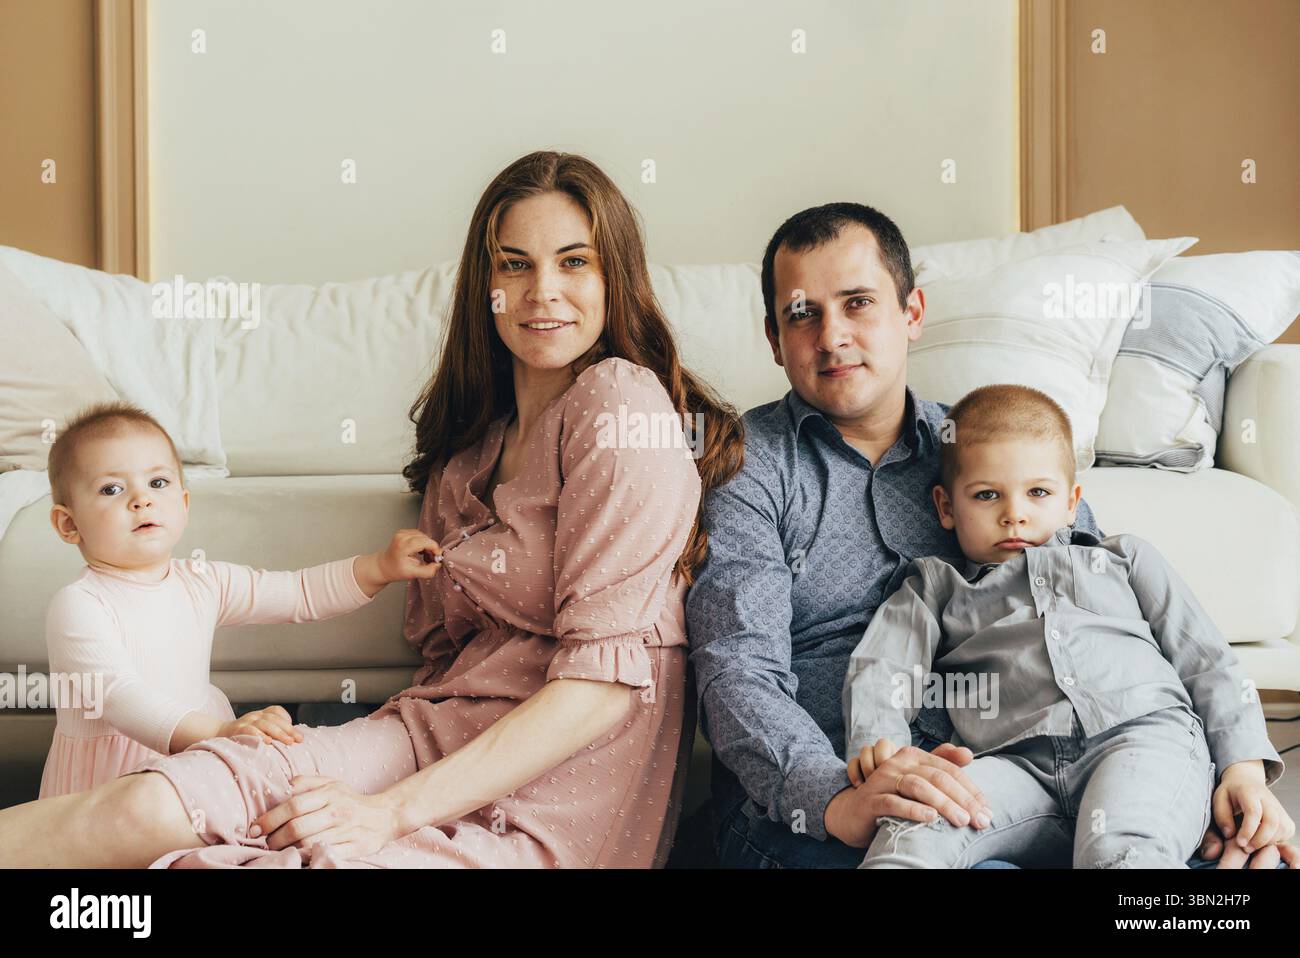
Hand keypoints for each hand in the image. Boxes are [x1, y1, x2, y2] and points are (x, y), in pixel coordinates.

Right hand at [219, 705, 302, 745]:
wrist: (217, 734)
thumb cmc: (242, 735)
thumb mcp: (256, 729)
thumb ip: (270, 732)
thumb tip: (290, 742)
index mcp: (260, 714)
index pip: (276, 711)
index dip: (286, 719)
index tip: (297, 733)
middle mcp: (254, 715)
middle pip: (274, 719)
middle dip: (289, 729)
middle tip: (299, 740)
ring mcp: (246, 721)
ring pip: (265, 723)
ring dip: (279, 733)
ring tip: (289, 742)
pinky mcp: (237, 729)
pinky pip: (250, 730)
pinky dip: (260, 736)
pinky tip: (268, 742)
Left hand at [250, 775, 404, 860]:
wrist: (386, 815)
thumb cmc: (351, 800)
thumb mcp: (332, 783)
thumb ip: (307, 782)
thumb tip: (283, 784)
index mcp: (329, 794)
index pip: (293, 805)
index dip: (270, 818)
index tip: (254, 828)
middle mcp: (337, 811)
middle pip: (297, 827)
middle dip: (275, 838)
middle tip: (267, 842)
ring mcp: (346, 830)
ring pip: (308, 844)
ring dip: (287, 850)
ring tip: (280, 849)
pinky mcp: (354, 847)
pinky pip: (325, 855)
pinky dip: (309, 858)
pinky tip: (300, 857)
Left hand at [353, 530, 442, 596]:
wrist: (383, 566)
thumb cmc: (395, 570)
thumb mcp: (412, 574)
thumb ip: (427, 571)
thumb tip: (437, 565)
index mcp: (403, 545)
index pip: (425, 542)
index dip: (434, 549)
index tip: (436, 558)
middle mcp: (402, 536)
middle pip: (426, 538)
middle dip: (431, 549)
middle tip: (430, 560)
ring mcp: (402, 532)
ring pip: (424, 536)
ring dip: (428, 546)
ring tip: (424, 556)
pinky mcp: (404, 532)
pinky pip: (420, 535)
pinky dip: (423, 543)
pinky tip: (420, 551)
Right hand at [826, 743, 993, 847]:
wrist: (853, 813)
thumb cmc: (892, 796)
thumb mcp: (917, 780)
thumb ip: (941, 764)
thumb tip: (969, 754)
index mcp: (913, 756)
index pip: (949, 769)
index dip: (971, 790)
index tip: (988, 811)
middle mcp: (898, 763)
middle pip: (937, 777)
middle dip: (963, 800)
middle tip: (980, 820)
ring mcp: (883, 780)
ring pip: (918, 787)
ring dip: (943, 804)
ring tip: (961, 820)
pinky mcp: (871, 799)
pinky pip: (894, 802)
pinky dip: (914, 810)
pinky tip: (931, 819)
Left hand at [1200, 761, 1295, 863]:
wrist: (1246, 782)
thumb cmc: (1230, 793)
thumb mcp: (1219, 799)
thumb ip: (1221, 816)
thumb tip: (1229, 835)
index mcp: (1249, 792)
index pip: (1253, 812)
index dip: (1248, 830)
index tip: (1239, 843)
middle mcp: (1268, 799)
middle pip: (1272, 822)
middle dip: (1260, 840)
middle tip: (1246, 848)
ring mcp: (1279, 807)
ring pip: (1282, 829)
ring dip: (1268, 842)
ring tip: (1252, 845)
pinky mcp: (1286, 816)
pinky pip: (1287, 832)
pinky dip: (1276, 840)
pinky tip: (1262, 841)